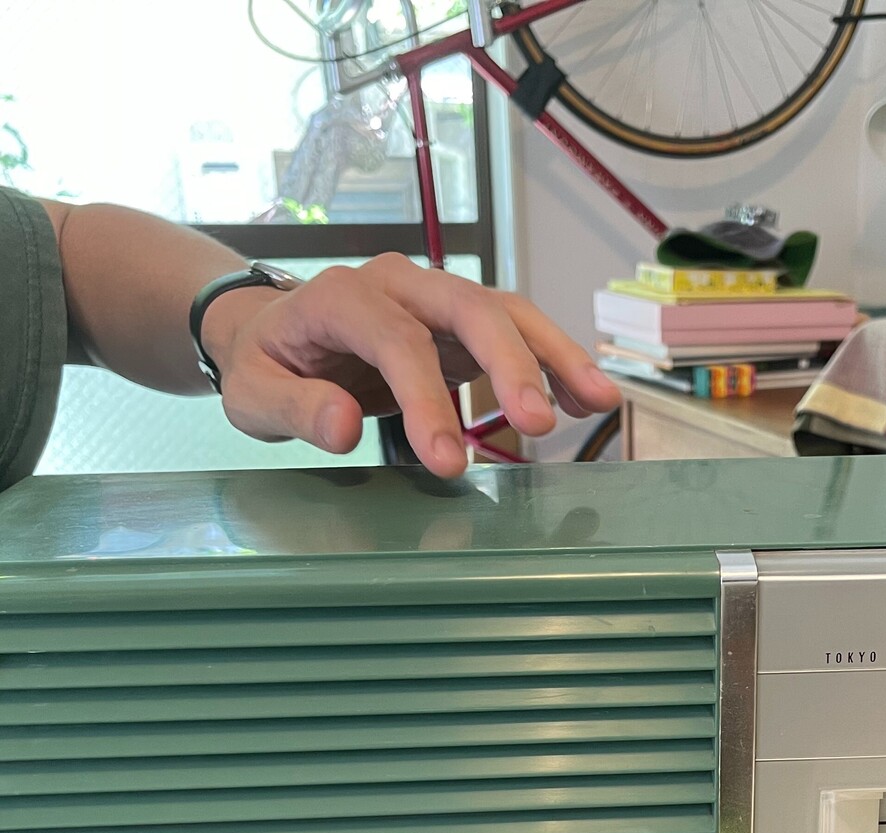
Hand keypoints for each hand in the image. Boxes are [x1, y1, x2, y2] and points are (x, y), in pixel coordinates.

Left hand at [201, 253, 619, 475]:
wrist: (273, 332)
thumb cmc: (267, 365)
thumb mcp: (255, 395)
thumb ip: (294, 409)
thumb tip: (343, 427)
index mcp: (343, 297)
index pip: (397, 341)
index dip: (427, 400)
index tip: (449, 462)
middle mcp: (399, 285)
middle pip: (470, 309)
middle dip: (510, 364)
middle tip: (539, 423)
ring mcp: (436, 299)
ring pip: (507, 313)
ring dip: (556, 355)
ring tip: (598, 402)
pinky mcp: (462, 324)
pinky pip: (516, 333)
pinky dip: (554, 362)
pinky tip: (586, 399)